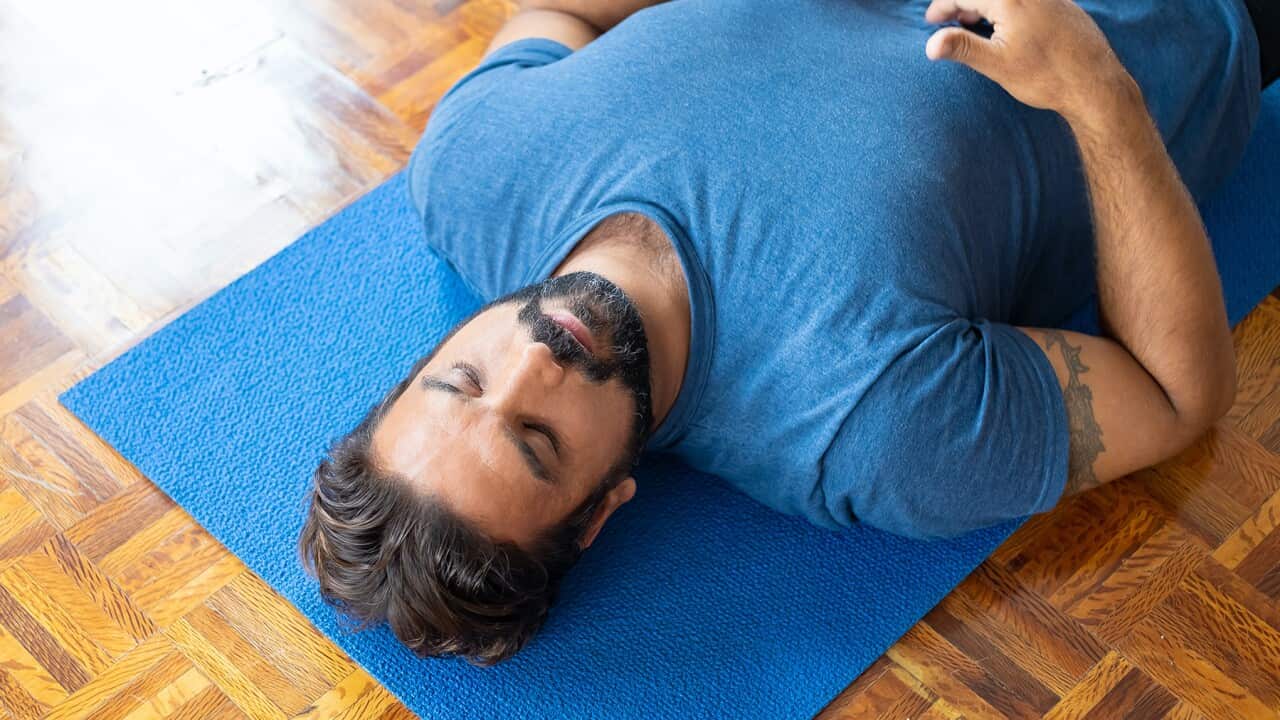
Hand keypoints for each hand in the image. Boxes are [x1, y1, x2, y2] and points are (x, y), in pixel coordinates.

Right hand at [924, 0, 1133, 119]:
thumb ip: (962, 47)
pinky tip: (1006, 26)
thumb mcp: (997, 64)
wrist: (1095, 83)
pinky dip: (1005, 5)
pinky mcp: (1062, 4)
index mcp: (1010, 0)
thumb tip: (930, 45)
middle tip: (949, 21)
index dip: (943, 5)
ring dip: (984, 4)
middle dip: (962, 2)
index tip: (931, 21)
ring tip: (974, 24)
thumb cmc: (1047, 76)